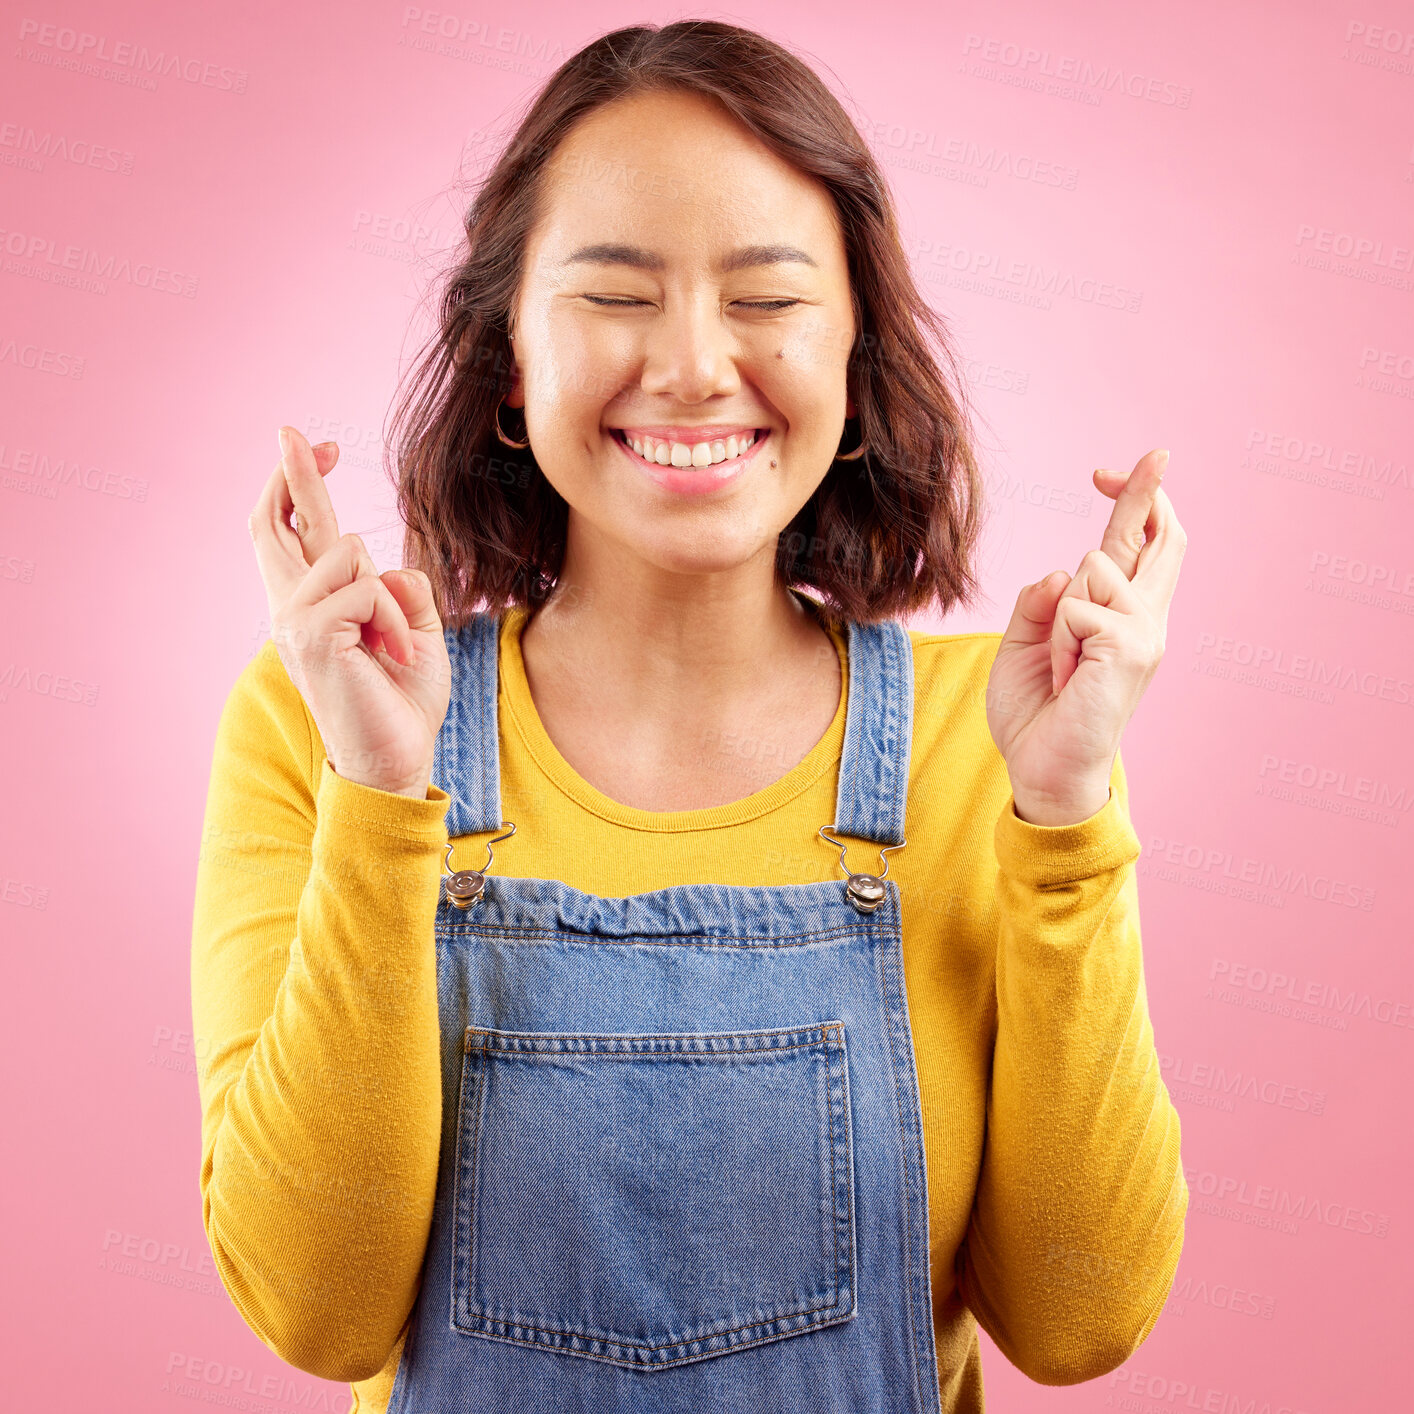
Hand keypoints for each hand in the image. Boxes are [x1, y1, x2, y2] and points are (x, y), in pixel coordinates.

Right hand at [248, 425, 451, 797]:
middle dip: (292, 472)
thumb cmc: (404, 700)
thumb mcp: (414, 631)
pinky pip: (367, 588)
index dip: (302, 487)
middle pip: (276, 523)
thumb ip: (400, 589)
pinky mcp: (309, 632)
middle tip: (291, 430)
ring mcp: (293, 619)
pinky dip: (393, 620)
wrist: (396, 758)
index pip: (295, 534)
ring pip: (350, 552)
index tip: (321, 448)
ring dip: (390, 599)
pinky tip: (391, 657)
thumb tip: (388, 568)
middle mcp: (292, 607)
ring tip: (393, 649)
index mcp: (315, 605)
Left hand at [985, 448, 1186, 825]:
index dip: (1135, 501)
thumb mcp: (1023, 642)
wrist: (1041, 768)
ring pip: (1092, 570)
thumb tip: (1062, 573)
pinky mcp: (1134, 650)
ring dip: (1059, 616)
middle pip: (1159, 538)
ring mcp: (1145, 634)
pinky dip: (1058, 641)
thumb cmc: (1036, 710)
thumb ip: (1039, 601)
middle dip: (1148, 492)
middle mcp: (1144, 619)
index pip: (1138, 546)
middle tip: (1156, 454)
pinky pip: (1077, 608)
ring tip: (1061, 667)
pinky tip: (1066, 677)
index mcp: (1120, 615)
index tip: (1119, 468)